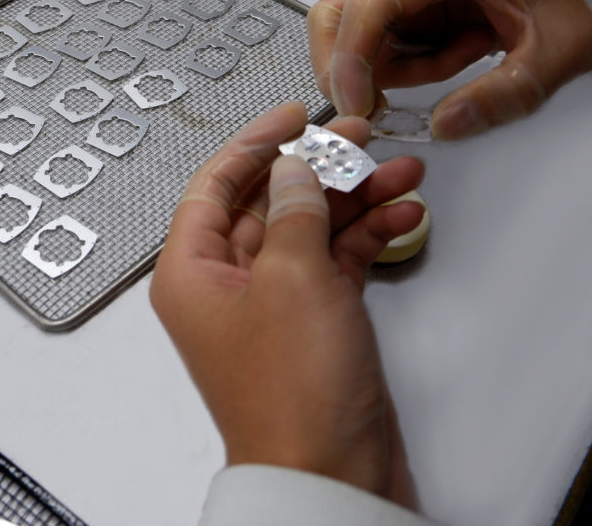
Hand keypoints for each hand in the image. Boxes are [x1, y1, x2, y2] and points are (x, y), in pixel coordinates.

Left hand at [150, 101, 424, 506]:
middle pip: (267, 203)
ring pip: (308, 230)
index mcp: (191, 273)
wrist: (331, 474)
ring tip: (398, 171)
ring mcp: (271, 306)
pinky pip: (333, 263)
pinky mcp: (312, 325)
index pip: (214, 185)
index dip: (254, 144)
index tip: (292, 116)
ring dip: (353, 198)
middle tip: (358, 138)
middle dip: (316, 168)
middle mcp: (225, 287)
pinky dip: (365, 237)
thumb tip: (292, 167)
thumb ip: (293, 210)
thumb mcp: (292, 278)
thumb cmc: (292, 398)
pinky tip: (400, 214)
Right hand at [307, 0, 591, 138]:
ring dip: (389, 67)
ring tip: (459, 63)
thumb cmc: (582, 1)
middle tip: (374, 108)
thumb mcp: (557, 55)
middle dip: (345, 66)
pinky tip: (457, 55)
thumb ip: (502, 93)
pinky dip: (405, 64)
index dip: (352, 57)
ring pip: (354, 29)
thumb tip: (442, 125)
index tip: (358, 106)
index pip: (373, 2)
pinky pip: (381, 38)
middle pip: (341, 9)